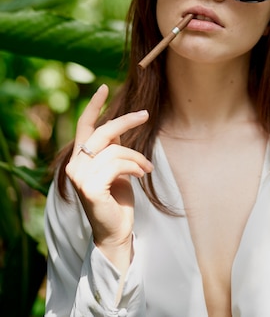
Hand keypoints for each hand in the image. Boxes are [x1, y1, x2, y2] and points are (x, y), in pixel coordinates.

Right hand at [65, 84, 152, 268]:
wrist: (115, 230)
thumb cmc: (116, 198)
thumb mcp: (115, 167)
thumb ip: (112, 148)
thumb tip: (119, 126)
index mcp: (80, 157)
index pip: (84, 125)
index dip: (94, 106)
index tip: (104, 87)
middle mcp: (74, 165)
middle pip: (103, 132)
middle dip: (126, 121)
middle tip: (146, 115)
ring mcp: (79, 177)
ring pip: (116, 150)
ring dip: (137, 157)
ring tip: (146, 168)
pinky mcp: (90, 187)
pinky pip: (118, 165)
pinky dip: (135, 167)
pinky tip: (141, 175)